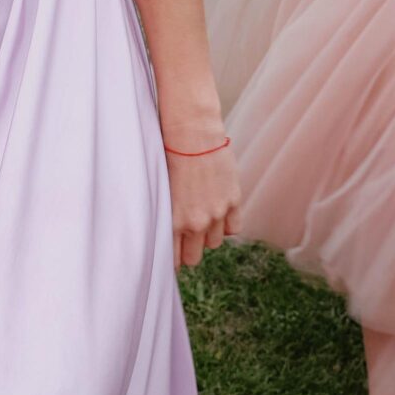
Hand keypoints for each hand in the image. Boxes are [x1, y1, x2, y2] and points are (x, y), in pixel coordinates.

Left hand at [166, 139, 242, 268]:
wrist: (192, 135)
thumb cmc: (169, 157)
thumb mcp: (161, 192)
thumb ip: (167, 217)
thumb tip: (168, 234)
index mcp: (174, 221)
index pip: (174, 258)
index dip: (173, 259)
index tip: (172, 256)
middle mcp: (197, 222)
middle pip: (194, 257)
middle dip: (189, 251)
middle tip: (185, 240)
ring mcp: (217, 213)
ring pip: (214, 243)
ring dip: (207, 235)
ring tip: (201, 219)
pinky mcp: (233, 201)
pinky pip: (233, 229)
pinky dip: (226, 225)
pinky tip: (218, 213)